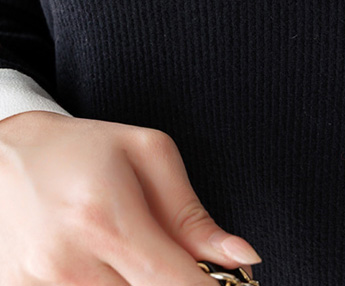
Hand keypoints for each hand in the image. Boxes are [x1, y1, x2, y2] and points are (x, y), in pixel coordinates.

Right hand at [0, 110, 261, 284]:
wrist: (3, 159)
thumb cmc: (82, 149)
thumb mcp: (147, 155)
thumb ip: (193, 215)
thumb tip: (243, 258)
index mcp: (106, 217)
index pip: (176, 284)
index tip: (230, 285)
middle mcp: (69, 262)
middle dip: (174, 282)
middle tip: (170, 256)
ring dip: (137, 282)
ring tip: (131, 252)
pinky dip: (108, 285)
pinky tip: (104, 264)